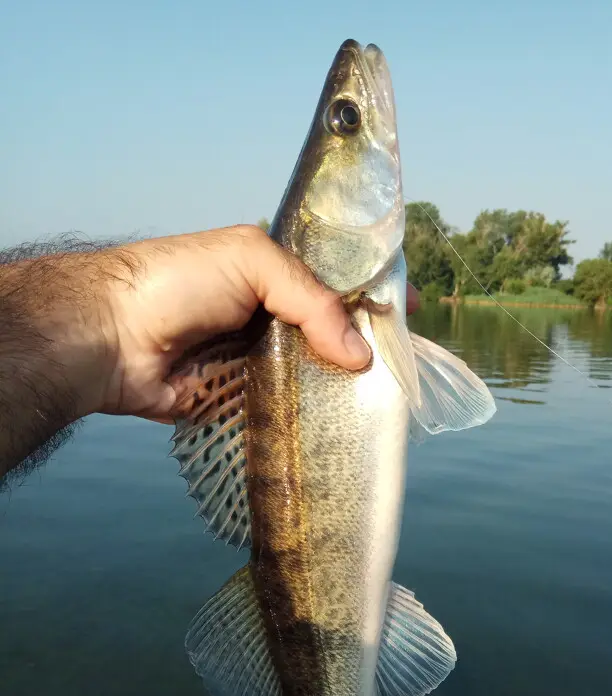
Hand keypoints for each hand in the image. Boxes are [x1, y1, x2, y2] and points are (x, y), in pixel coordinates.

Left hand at [98, 225, 420, 421]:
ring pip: (316, 375)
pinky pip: (289, 410)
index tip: (410, 314)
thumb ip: (312, 300)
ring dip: (343, 388)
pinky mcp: (244, 401)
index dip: (374, 296)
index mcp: (275, 272)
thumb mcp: (251, 262)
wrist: (111, 337)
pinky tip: (343, 427)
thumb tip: (360, 357)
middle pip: (333, 333)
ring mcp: (259, 360)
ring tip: (384, 403)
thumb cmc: (176, 282)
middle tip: (403, 369)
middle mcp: (271, 316)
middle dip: (366, 348)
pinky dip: (313, 418)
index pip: (338, 282)